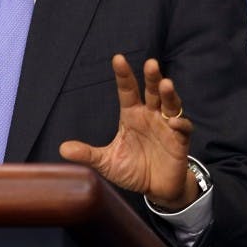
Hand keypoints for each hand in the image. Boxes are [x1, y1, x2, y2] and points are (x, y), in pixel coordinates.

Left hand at [59, 54, 198, 210]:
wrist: (155, 189)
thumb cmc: (133, 170)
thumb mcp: (107, 162)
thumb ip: (88, 154)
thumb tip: (63, 149)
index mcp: (132, 115)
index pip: (127, 90)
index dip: (123, 75)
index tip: (118, 58)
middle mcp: (150, 115)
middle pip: (152, 91)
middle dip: (152, 77)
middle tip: (150, 64)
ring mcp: (166, 126)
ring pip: (170, 104)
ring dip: (169, 94)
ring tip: (166, 84)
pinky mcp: (179, 141)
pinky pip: (183, 128)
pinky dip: (180, 124)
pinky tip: (174, 122)